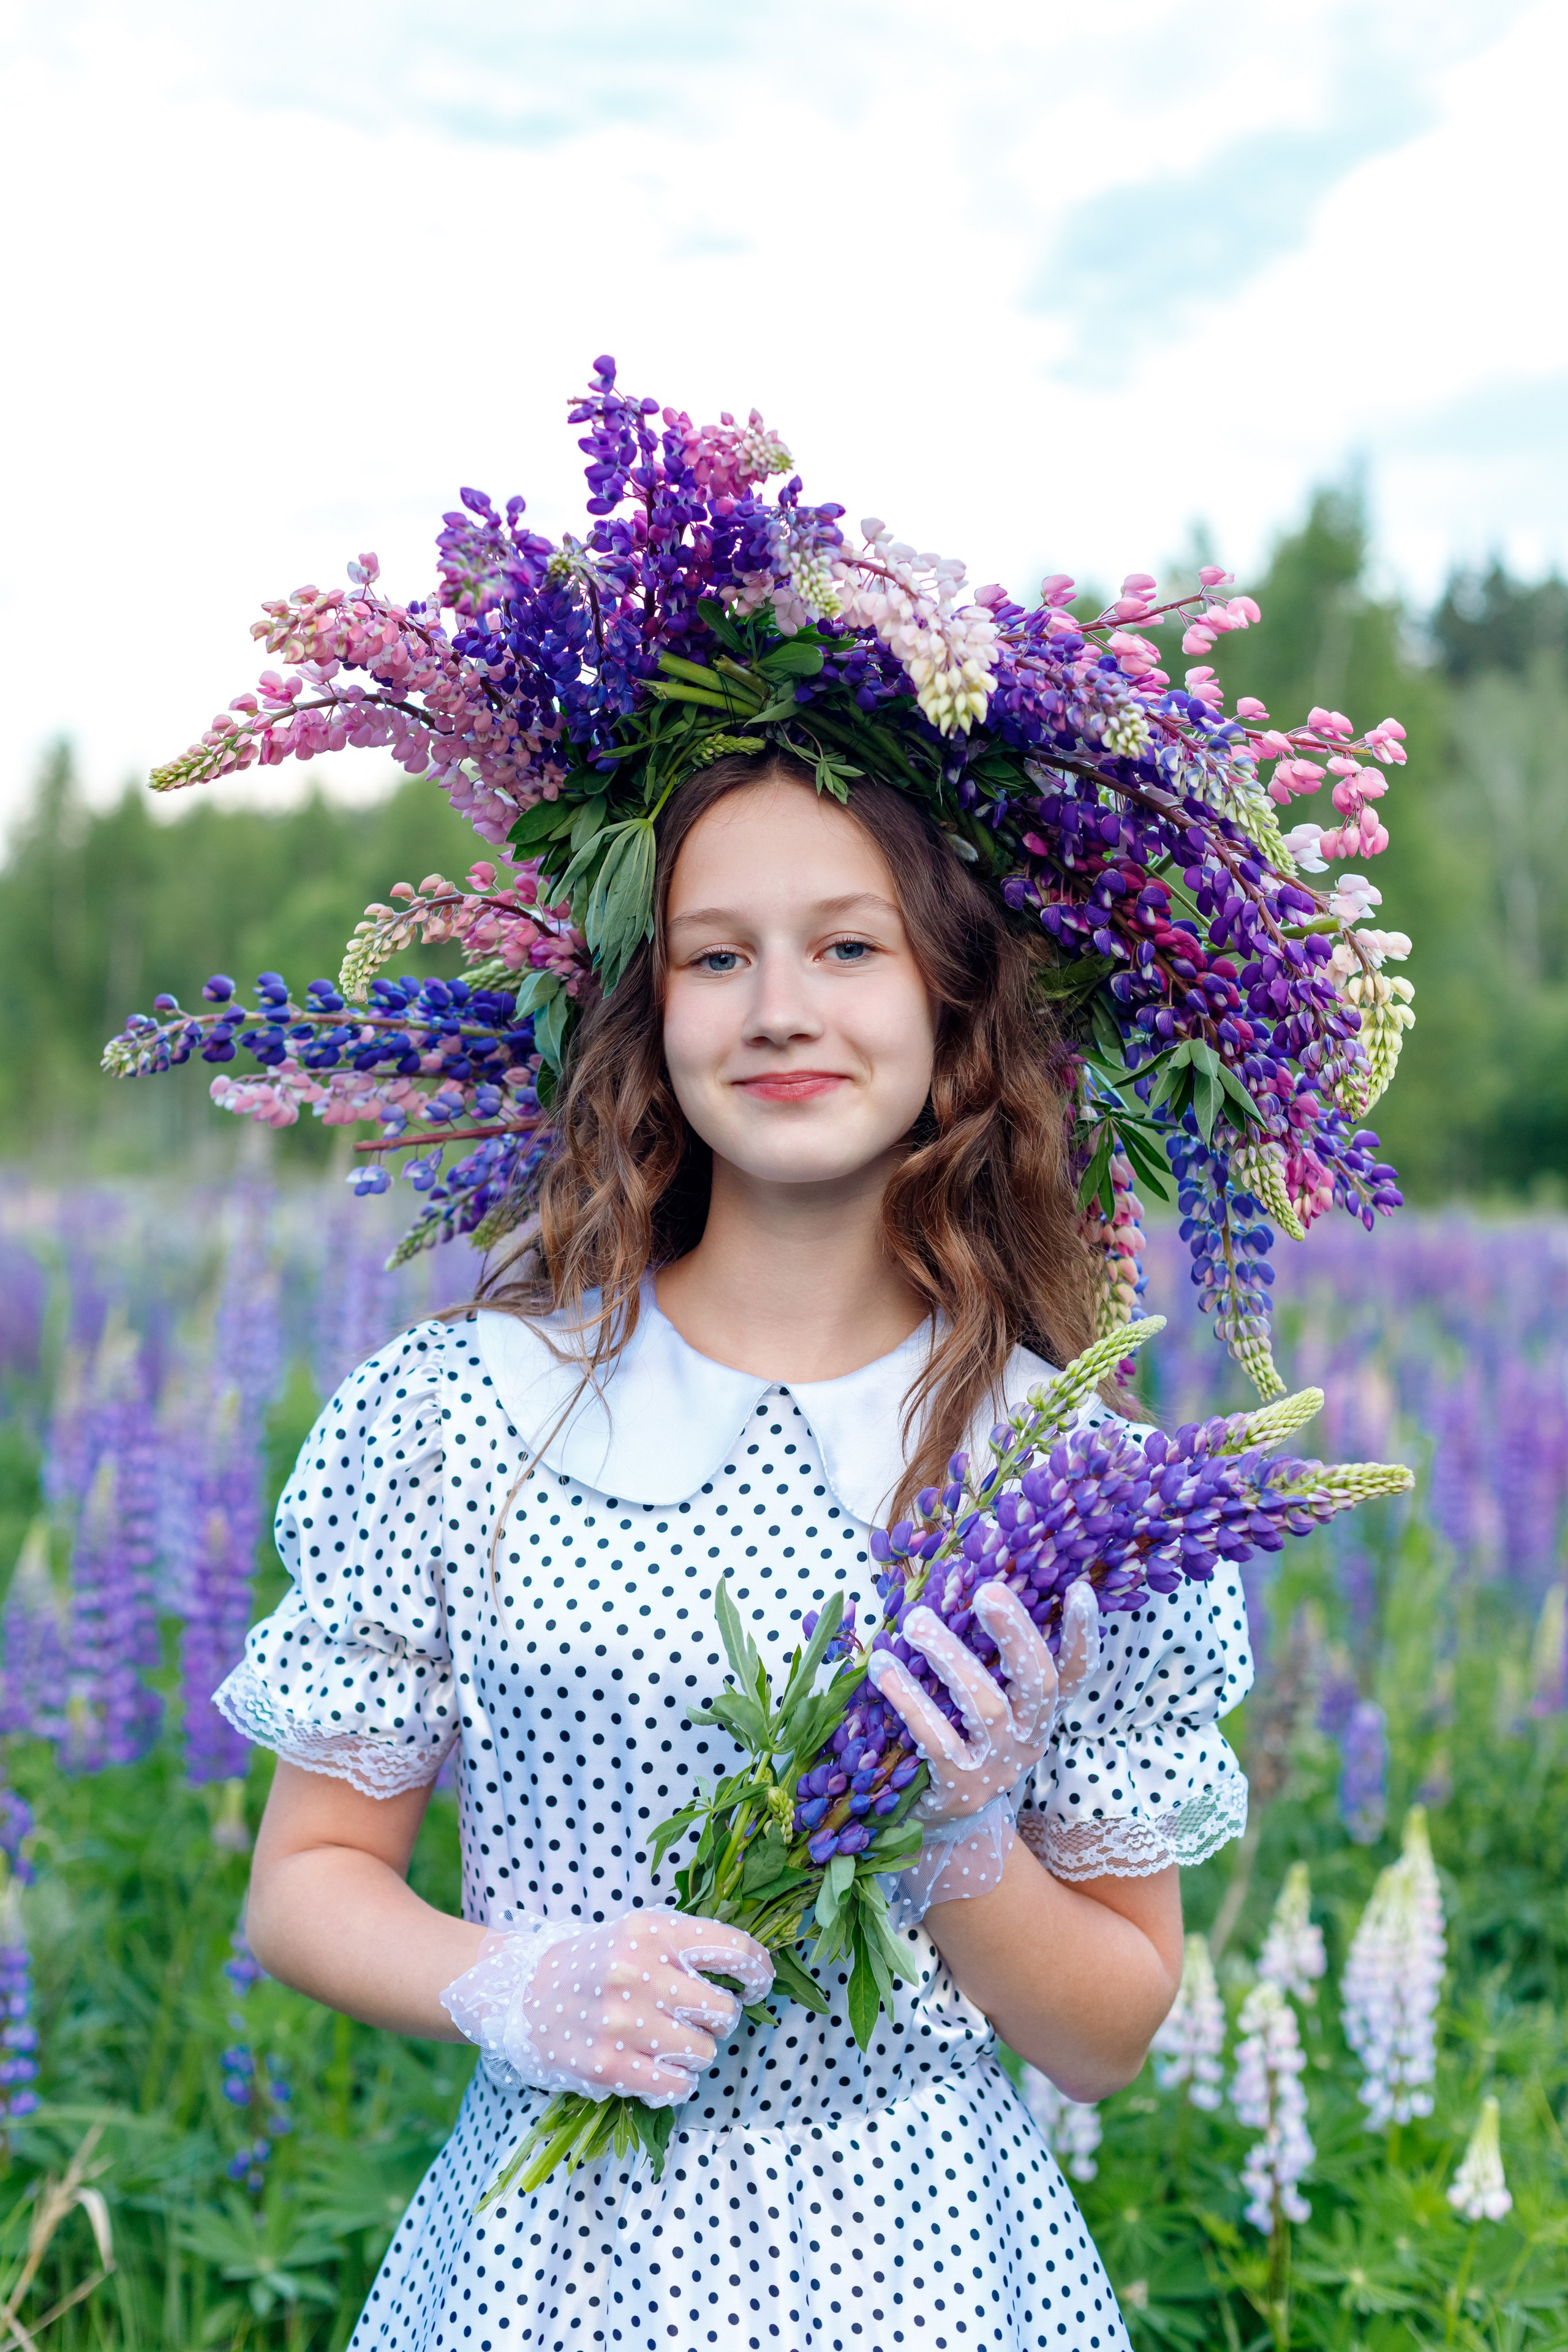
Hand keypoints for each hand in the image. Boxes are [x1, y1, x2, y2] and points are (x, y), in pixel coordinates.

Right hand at [441, 1909, 773, 2106]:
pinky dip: (677, 2082)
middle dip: (718, 2020)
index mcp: (651, 1930)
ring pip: (704, 2052)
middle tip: (695, 2018)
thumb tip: (751, 1970)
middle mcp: (638, 1971)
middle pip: (723, 2011)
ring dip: (696, 2054)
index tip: (757, 1986)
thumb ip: (687, 1946)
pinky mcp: (608, 2065)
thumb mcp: (637, 1932)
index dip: (758, 1972)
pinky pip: (676, 2085)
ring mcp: (622, 2021)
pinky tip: (659, 2069)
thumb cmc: (594, 1963)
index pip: (732, 1950)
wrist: (521, 1994)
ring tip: (669, 2042)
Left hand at [868, 1578, 1100, 1825]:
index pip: (1073, 1673)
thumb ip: (983, 1660)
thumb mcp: (981, 1705)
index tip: (1079, 1589)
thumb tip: (959, 1590)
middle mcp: (1027, 1740)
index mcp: (1037, 1714)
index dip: (1082, 1635)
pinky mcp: (958, 1788)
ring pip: (987, 1706)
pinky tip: (884, 1670)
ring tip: (917, 1622)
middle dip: (1015, 1633)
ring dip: (951, 1658)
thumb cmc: (960, 1741)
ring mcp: (997, 1768)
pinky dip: (910, 1700)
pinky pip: (937, 1738)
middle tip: (987, 1593)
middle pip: (1038, 1683)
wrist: (943, 1824)